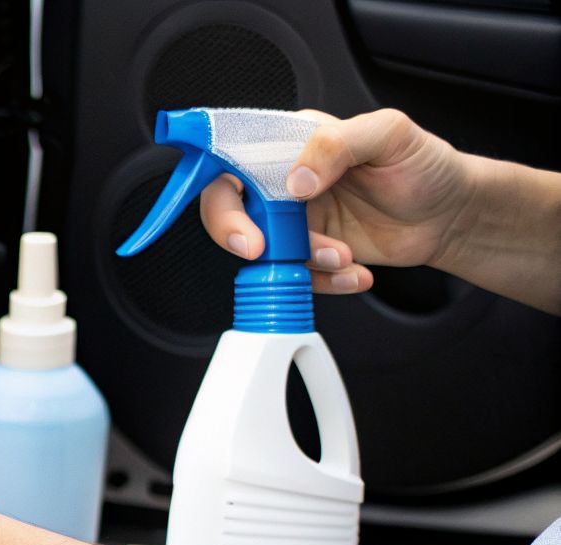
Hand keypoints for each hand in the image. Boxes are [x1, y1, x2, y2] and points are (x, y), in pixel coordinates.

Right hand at [198, 108, 474, 294]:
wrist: (451, 215)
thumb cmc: (426, 165)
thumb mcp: (389, 134)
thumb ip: (335, 145)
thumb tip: (294, 180)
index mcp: (293, 142)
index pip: (232, 156)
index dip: (221, 189)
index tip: (240, 218)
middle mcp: (285, 181)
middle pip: (228, 208)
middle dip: (238, 234)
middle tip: (264, 250)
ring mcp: (296, 220)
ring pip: (263, 250)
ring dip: (300, 262)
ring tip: (344, 257)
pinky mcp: (311, 252)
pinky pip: (295, 275)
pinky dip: (323, 281)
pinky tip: (355, 271)